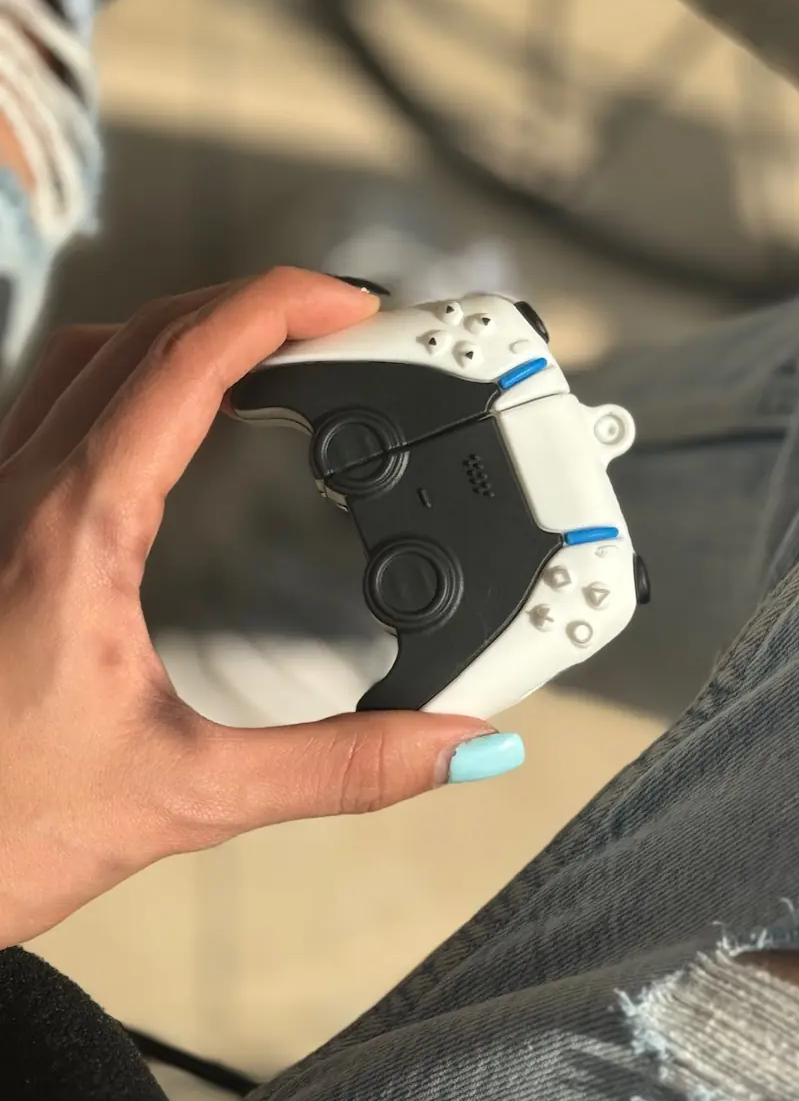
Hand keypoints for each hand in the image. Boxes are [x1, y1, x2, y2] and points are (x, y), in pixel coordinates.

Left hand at [0, 269, 519, 948]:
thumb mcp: (187, 797)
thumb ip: (339, 768)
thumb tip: (452, 747)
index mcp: (71, 532)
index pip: (185, 363)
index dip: (278, 308)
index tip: (349, 303)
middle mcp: (14, 497)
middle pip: (139, 334)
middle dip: (246, 305)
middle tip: (331, 321)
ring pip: (82, 358)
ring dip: (179, 329)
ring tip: (262, 349)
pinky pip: (50, 407)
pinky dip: (126, 378)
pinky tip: (165, 426)